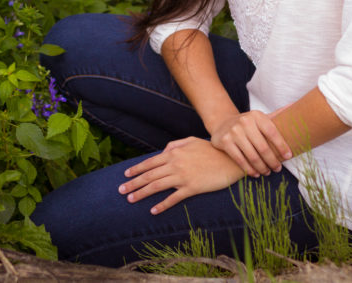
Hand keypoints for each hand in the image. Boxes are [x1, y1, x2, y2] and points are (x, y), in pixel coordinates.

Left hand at [117, 137, 245, 213]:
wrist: (231, 159)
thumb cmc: (211, 149)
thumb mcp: (191, 141)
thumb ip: (175, 145)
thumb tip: (163, 151)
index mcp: (174, 153)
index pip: (150, 162)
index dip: (136, 169)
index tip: (126, 175)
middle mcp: (175, 164)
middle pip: (149, 175)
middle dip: (133, 183)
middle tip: (120, 191)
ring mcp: (183, 176)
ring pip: (157, 186)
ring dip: (141, 193)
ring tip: (130, 200)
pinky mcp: (192, 188)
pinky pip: (174, 198)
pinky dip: (162, 205)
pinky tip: (153, 210)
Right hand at [209, 111, 291, 176]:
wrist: (222, 124)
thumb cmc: (247, 124)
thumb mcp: (260, 118)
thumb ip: (277, 114)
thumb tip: (295, 106)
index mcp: (257, 115)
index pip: (272, 132)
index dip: (282, 146)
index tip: (288, 156)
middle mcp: (244, 122)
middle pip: (263, 147)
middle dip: (272, 160)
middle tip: (277, 168)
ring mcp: (233, 132)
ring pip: (252, 155)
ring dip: (262, 167)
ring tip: (267, 172)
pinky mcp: (225, 141)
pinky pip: (240, 159)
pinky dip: (249, 169)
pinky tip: (255, 173)